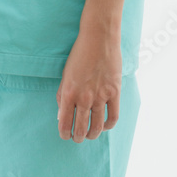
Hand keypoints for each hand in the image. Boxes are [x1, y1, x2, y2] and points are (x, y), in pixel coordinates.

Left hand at [56, 26, 122, 141]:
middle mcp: (84, 98)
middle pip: (81, 129)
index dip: (64, 134)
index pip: (65, 123)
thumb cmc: (79, 54)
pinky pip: (113, 117)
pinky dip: (108, 126)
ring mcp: (100, 96)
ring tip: (90, 134)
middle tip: (78, 138)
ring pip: (97, 127)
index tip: (65, 135)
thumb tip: (61, 115)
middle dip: (78, 137)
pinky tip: (104, 125)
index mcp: (68, 93)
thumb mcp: (65, 74)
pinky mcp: (115, 93)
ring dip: (92, 135)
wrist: (98, 38)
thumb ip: (62, 95)